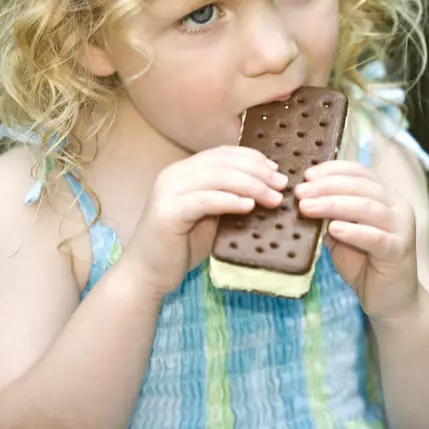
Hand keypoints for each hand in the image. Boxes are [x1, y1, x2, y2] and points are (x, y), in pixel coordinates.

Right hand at [119, 146, 286, 299]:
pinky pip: (205, 200)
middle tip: (281, 184)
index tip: (276, 170)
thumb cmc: (181, 247)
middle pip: (222, 162)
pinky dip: (230, 200)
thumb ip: (228, 199)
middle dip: (257, 171)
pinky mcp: (168, 212)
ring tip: (273, 197)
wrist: (147, 274)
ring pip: (217, 177)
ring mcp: (168, 191)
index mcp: (183, 171)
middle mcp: (174, 174)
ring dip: (251, 185)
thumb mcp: (210, 217)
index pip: (222, 154)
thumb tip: (267, 189)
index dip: (252, 158)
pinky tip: (249, 206)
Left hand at [295, 160, 420, 320]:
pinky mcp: (399, 250)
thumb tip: (303, 198)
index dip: (332, 170)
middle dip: (326, 187)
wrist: (391, 300)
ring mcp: (402, 227)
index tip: (307, 176)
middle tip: (301, 193)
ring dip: (333, 205)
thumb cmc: (364, 263)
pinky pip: (375, 237)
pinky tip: (333, 229)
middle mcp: (397, 206)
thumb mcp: (342, 234)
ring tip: (308, 208)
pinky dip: (353, 231)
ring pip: (367, 207)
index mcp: (385, 196)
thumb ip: (330, 216)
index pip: (359, 172)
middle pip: (361, 186)